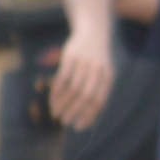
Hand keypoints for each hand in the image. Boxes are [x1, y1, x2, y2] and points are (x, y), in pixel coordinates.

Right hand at [42, 6, 119, 125]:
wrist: (93, 32)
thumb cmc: (97, 61)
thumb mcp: (102, 75)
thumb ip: (96, 93)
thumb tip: (86, 119)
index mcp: (108, 77)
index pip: (99, 101)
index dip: (88, 116)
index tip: (78, 127)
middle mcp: (97, 70)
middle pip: (85, 96)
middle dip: (74, 112)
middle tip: (64, 122)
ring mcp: (83, 63)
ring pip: (72, 89)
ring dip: (62, 104)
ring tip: (56, 114)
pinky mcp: (70, 57)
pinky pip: (62, 79)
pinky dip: (56, 92)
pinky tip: (52, 101)